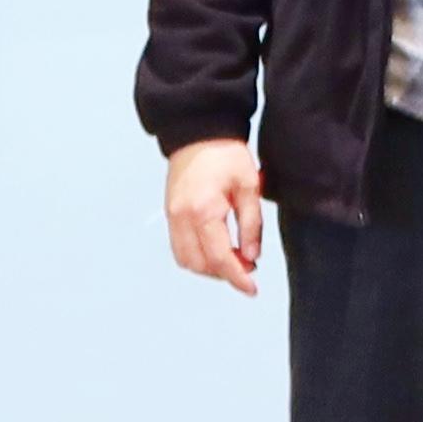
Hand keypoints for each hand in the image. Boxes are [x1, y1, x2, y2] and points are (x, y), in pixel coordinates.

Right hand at [164, 136, 266, 294]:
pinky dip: (197, 256)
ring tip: (235, 260)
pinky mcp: (170, 213)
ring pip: (186, 260)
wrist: (198, 132)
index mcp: (203, 211)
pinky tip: (216, 249)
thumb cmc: (226, 154)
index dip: (237, 278)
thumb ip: (251, 224)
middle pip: (200, 264)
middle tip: (248, 268)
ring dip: (209, 268)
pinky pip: (179, 247)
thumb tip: (252, 256)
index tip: (251, 289)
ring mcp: (172, 216)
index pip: (220, 258)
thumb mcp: (249, 187)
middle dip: (225, 273)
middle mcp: (182, 217)